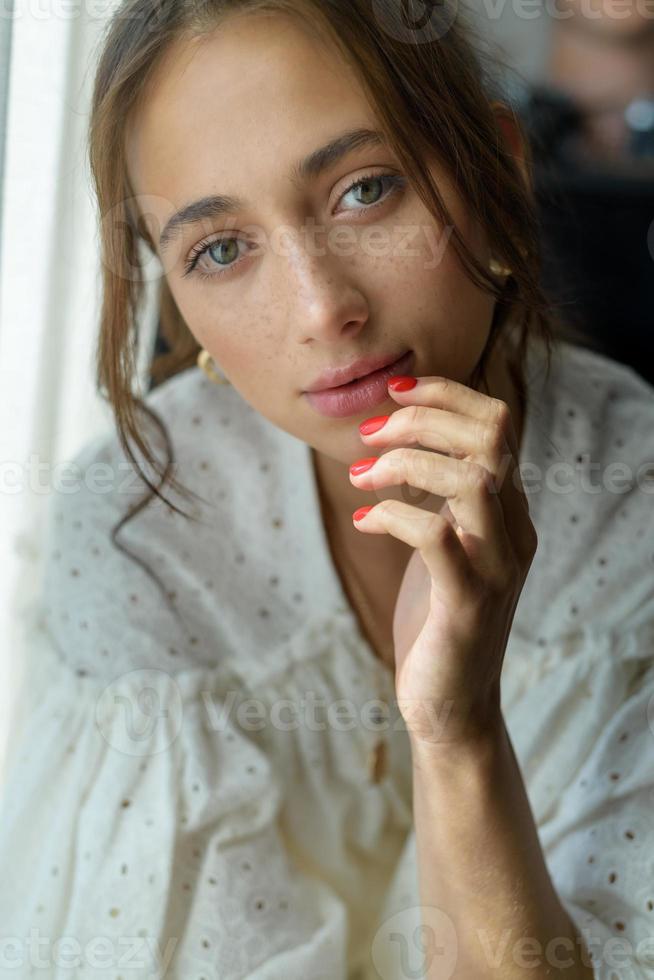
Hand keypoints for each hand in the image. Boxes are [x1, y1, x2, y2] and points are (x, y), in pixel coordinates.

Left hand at [349, 374, 537, 749]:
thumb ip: (441, 495)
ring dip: (405, 464)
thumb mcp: (446, 543)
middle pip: (491, 436)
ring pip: (472, 479)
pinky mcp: (468, 604)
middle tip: (370, 434)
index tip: (395, 392)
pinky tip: (364, 521)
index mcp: (508, 510)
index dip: (446, 393)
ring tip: (361, 475)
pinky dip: (393, 516)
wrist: (453, 706)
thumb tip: (401, 439)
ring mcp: (496, 567)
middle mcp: (513, 531)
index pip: (498, 423)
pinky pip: (436, 537)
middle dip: (422, 417)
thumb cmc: (438, 618)